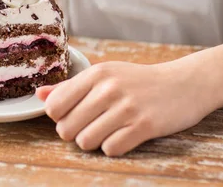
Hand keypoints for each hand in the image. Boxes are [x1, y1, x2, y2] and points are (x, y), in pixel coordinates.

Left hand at [36, 60, 213, 155]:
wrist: (183, 84)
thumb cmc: (137, 81)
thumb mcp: (104, 75)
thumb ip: (70, 87)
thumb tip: (38, 95)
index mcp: (95, 74)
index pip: (54, 106)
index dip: (59, 116)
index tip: (74, 114)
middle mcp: (108, 88)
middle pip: (66, 128)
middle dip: (75, 133)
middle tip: (92, 125)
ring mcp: (126, 107)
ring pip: (86, 142)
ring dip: (94, 142)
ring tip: (107, 131)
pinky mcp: (143, 125)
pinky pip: (111, 149)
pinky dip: (114, 147)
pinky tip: (124, 135)